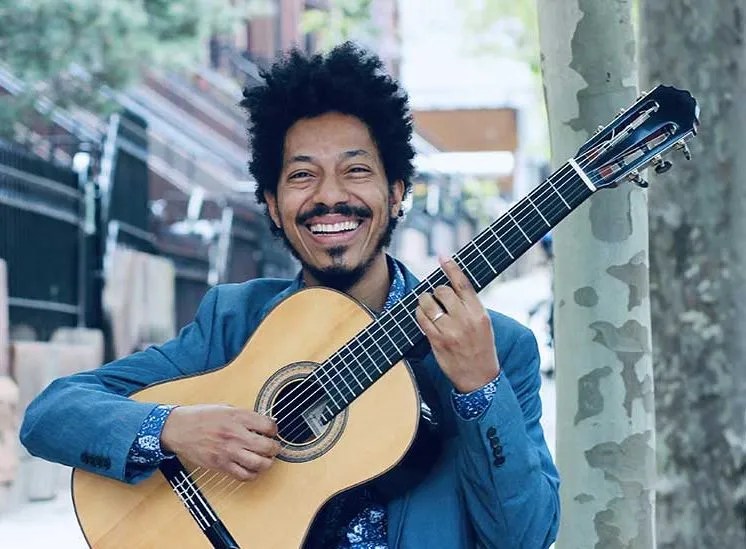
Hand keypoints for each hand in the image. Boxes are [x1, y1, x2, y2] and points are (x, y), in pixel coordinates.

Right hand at [160, 404, 280, 480]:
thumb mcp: (226, 408)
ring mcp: (228, 451)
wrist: (179, 429)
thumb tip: (263, 423)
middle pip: (266, 446)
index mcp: (237, 417)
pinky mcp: (220, 465)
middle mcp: (235, 435)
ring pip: (258, 463)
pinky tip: (253, 468)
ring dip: (267, 463)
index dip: (274, 429)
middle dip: (275, 448)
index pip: (268, 425)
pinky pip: (243, 475)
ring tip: (266, 459)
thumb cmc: (201, 417)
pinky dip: (253, 474)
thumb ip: (245, 416)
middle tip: (274, 447)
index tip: (272, 431)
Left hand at [415, 257, 500, 392]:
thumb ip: (470, 306)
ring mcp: (450, 331)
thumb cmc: (481, 349)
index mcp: (480, 314)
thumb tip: (452, 286)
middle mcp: (466, 320)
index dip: (451, 268)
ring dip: (424, 301)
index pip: (463, 284)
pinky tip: (422, 315)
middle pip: (443, 291)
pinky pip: (422, 319)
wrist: (480, 379)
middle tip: (436, 296)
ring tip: (428, 305)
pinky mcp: (437, 342)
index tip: (443, 256)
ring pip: (429, 303)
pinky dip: (419, 313)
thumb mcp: (484, 325)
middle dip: (436, 290)